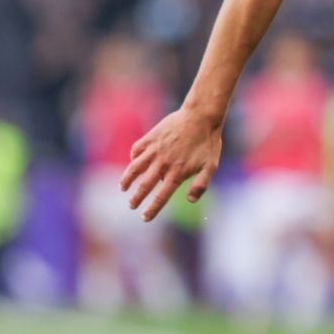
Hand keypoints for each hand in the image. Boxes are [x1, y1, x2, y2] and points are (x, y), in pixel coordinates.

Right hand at [120, 107, 222, 221]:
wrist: (201, 116)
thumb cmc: (208, 143)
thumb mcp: (211, 166)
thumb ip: (201, 184)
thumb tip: (190, 200)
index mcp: (177, 173)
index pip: (161, 196)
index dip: (152, 209)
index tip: (144, 217)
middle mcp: (163, 163)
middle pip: (145, 185)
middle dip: (136, 198)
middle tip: (131, 206)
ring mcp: (155, 150)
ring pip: (135, 168)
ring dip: (127, 179)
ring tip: (123, 188)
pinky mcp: (151, 137)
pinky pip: (137, 149)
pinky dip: (133, 158)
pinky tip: (133, 162)